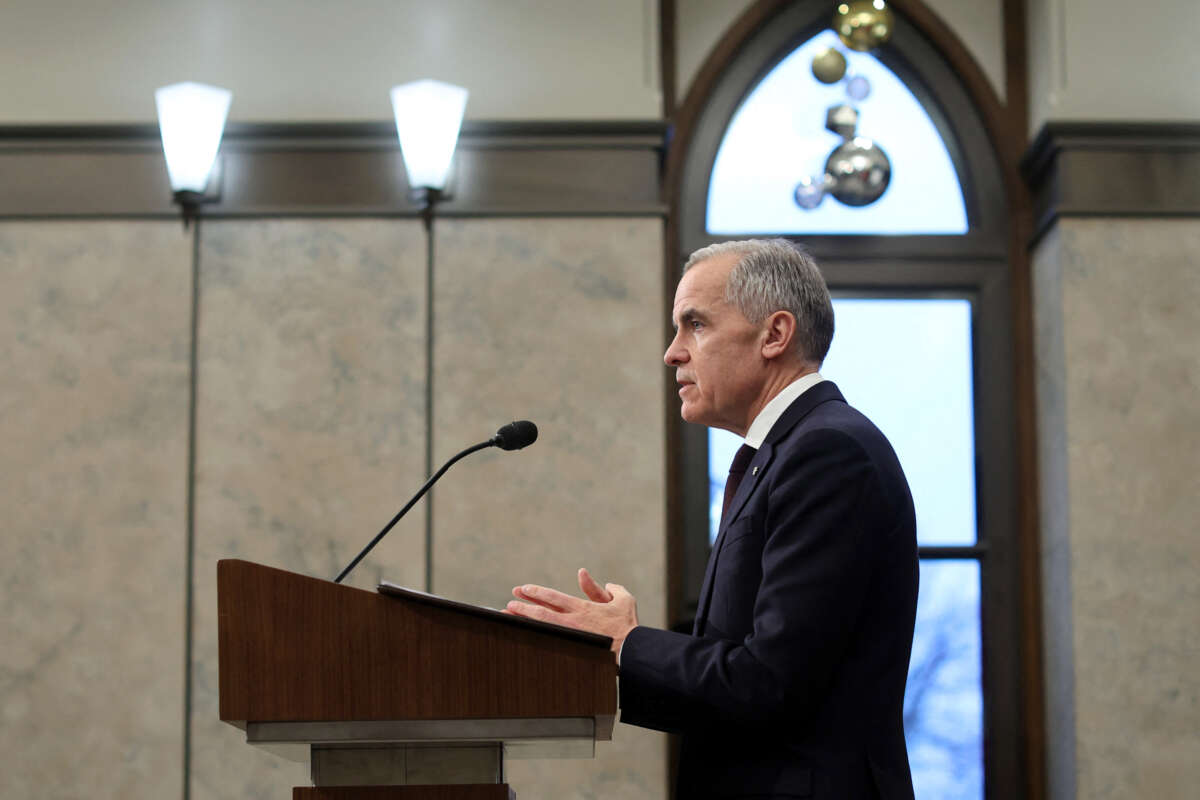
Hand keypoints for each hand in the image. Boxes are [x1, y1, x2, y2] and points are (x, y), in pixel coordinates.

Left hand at [507, 568, 637, 655]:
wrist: (633, 652)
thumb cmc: (629, 625)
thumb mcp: (622, 599)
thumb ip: (607, 588)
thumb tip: (586, 576)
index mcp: (583, 609)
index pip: (554, 598)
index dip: (537, 592)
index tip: (523, 589)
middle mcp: (574, 622)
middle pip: (543, 612)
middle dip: (524, 606)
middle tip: (509, 601)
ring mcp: (572, 637)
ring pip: (542, 627)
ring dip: (524, 621)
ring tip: (509, 615)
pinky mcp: (573, 649)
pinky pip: (549, 641)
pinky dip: (535, 637)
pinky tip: (523, 635)